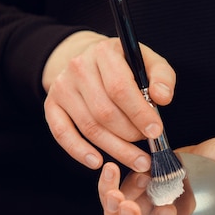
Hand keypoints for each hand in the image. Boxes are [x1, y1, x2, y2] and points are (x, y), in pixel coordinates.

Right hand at [43, 31, 175, 171]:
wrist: (88, 59)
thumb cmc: (124, 64)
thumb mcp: (148, 61)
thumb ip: (162, 77)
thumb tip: (162, 98)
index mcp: (104, 53)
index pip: (120, 88)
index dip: (139, 113)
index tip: (155, 131)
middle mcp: (78, 67)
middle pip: (104, 112)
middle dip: (130, 135)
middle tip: (147, 147)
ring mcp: (62, 87)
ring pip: (89, 127)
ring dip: (114, 148)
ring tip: (135, 160)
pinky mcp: (51, 105)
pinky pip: (62, 133)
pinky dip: (79, 151)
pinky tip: (97, 162)